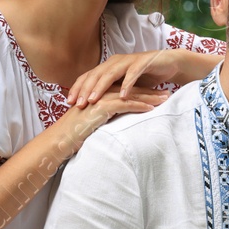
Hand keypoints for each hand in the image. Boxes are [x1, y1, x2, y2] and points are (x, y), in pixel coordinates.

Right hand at [50, 86, 167, 158]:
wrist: (60, 138)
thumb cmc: (74, 134)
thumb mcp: (92, 122)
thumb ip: (103, 117)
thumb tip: (116, 122)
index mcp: (100, 94)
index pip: (126, 90)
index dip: (143, 92)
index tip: (158, 94)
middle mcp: (101, 92)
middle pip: (131, 90)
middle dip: (151, 92)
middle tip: (168, 93)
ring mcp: (101, 98)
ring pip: (131, 95)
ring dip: (150, 97)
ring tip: (165, 99)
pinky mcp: (101, 107)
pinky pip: (125, 104)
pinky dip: (139, 106)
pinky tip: (151, 109)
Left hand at [67, 49, 211, 105]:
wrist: (169, 64)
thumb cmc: (145, 77)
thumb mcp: (123, 86)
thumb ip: (110, 92)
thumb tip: (92, 106)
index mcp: (108, 67)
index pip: (88, 76)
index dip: (78, 88)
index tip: (69, 103)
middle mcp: (115, 61)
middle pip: (95, 75)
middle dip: (85, 90)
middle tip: (78, 104)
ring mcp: (128, 61)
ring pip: (110, 73)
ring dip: (101, 87)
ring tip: (94, 100)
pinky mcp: (143, 63)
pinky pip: (132, 74)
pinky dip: (126, 84)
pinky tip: (122, 96)